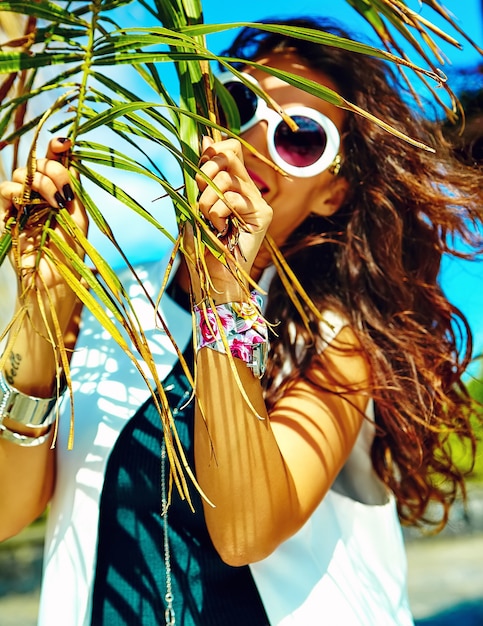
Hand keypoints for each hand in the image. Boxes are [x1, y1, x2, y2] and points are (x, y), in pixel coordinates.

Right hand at [0, 137, 87, 294]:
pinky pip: (5, 191)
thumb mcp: (79, 215)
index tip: (65, 144)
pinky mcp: (6, 217)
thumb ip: (72, 186)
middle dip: (53, 170)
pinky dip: (18, 190)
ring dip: (41, 182)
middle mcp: (38, 195)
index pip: (53, 161)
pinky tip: (32, 201)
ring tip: (55, 203)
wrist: (60, 280)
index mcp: (57, 191)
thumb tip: (68, 154)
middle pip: (38, 163)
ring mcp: (21, 205)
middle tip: (65, 193)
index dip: (56, 147)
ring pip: (22, 174)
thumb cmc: (72, 251)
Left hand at [187, 136, 272, 300]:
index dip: (211, 151)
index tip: (198, 170)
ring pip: (224, 179)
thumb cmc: (200, 245)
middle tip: (200, 199)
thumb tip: (204, 138)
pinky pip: (232, 199)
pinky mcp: (262, 215)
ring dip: (205, 202)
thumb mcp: (192, 203)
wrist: (212, 278)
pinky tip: (220, 229)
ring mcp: (258, 202)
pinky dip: (217, 214)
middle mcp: (249, 189)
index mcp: (234, 183)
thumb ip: (199, 175)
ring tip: (208, 222)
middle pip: (227, 155)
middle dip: (203, 174)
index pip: (229, 147)